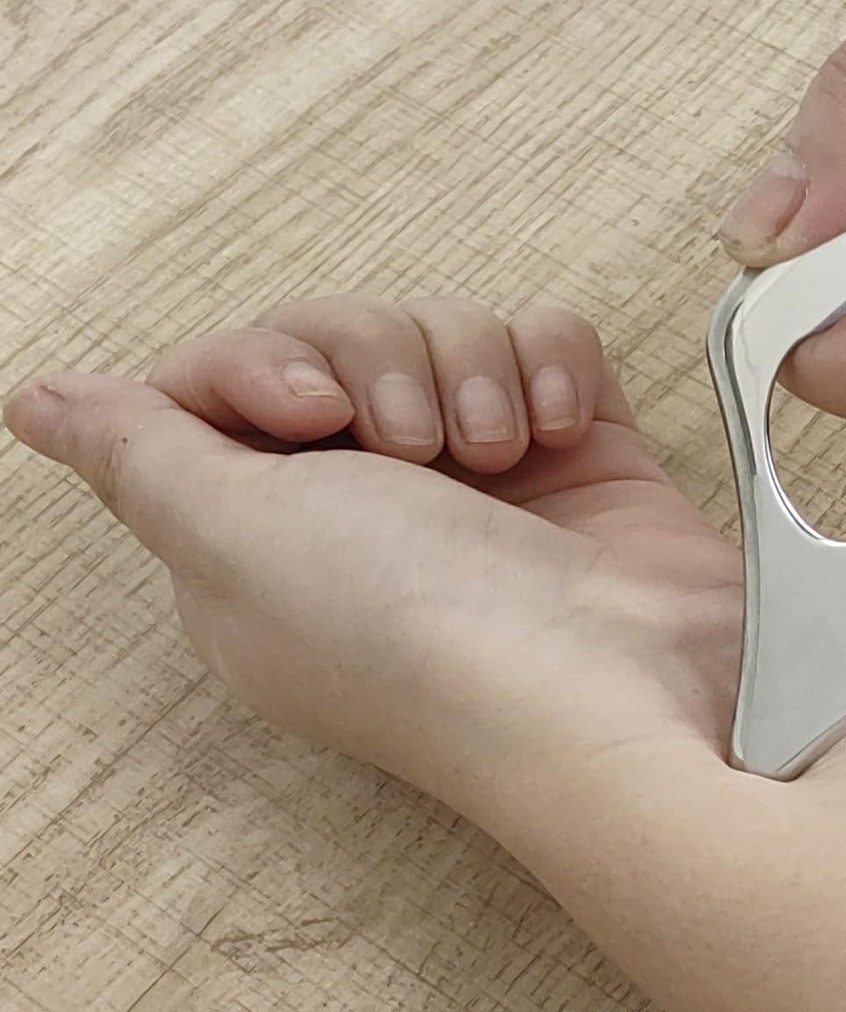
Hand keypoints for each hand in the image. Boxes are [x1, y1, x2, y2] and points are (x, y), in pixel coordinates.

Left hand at [4, 296, 742, 825]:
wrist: (621, 685)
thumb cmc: (423, 634)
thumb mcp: (235, 540)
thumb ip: (137, 452)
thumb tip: (42, 401)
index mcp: (266, 534)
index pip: (231, 377)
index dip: (267, 364)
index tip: (308, 414)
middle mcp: (371, 502)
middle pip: (344, 334)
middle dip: (379, 361)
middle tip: (412, 446)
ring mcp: (482, 476)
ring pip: (448, 326)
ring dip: (473, 371)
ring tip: (502, 457)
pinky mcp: (577, 452)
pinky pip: (546, 340)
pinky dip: (552, 370)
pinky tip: (561, 437)